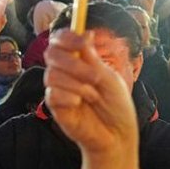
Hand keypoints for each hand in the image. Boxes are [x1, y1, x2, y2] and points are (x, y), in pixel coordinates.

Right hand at [44, 29, 138, 168]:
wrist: (117, 135)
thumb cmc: (116, 106)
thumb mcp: (110, 78)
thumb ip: (93, 59)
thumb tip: (84, 33)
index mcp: (79, 61)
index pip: (61, 40)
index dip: (67, 36)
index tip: (82, 40)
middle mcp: (65, 72)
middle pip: (52, 54)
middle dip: (73, 63)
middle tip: (94, 77)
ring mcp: (58, 88)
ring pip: (52, 75)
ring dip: (76, 85)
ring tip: (92, 96)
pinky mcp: (54, 106)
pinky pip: (52, 94)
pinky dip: (69, 98)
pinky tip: (80, 105)